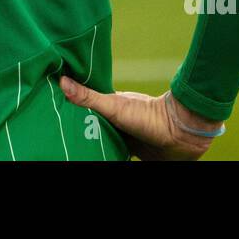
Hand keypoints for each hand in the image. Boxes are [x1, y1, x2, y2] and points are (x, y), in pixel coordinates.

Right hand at [59, 77, 221, 160]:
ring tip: (75, 151)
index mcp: (112, 106)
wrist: (181, 135)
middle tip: (64, 139)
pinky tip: (99, 157)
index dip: (73, 112)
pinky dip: (108, 156)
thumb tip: (62, 80)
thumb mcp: (114, 106)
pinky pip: (117, 156)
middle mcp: (118, 122)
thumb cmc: (149, 116)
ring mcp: (127, 138)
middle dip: (81, 133)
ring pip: (105, 143)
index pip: (87, 109)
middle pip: (94, 128)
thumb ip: (89, 97)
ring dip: (95, 147)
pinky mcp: (135, 154)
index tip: (57, 116)